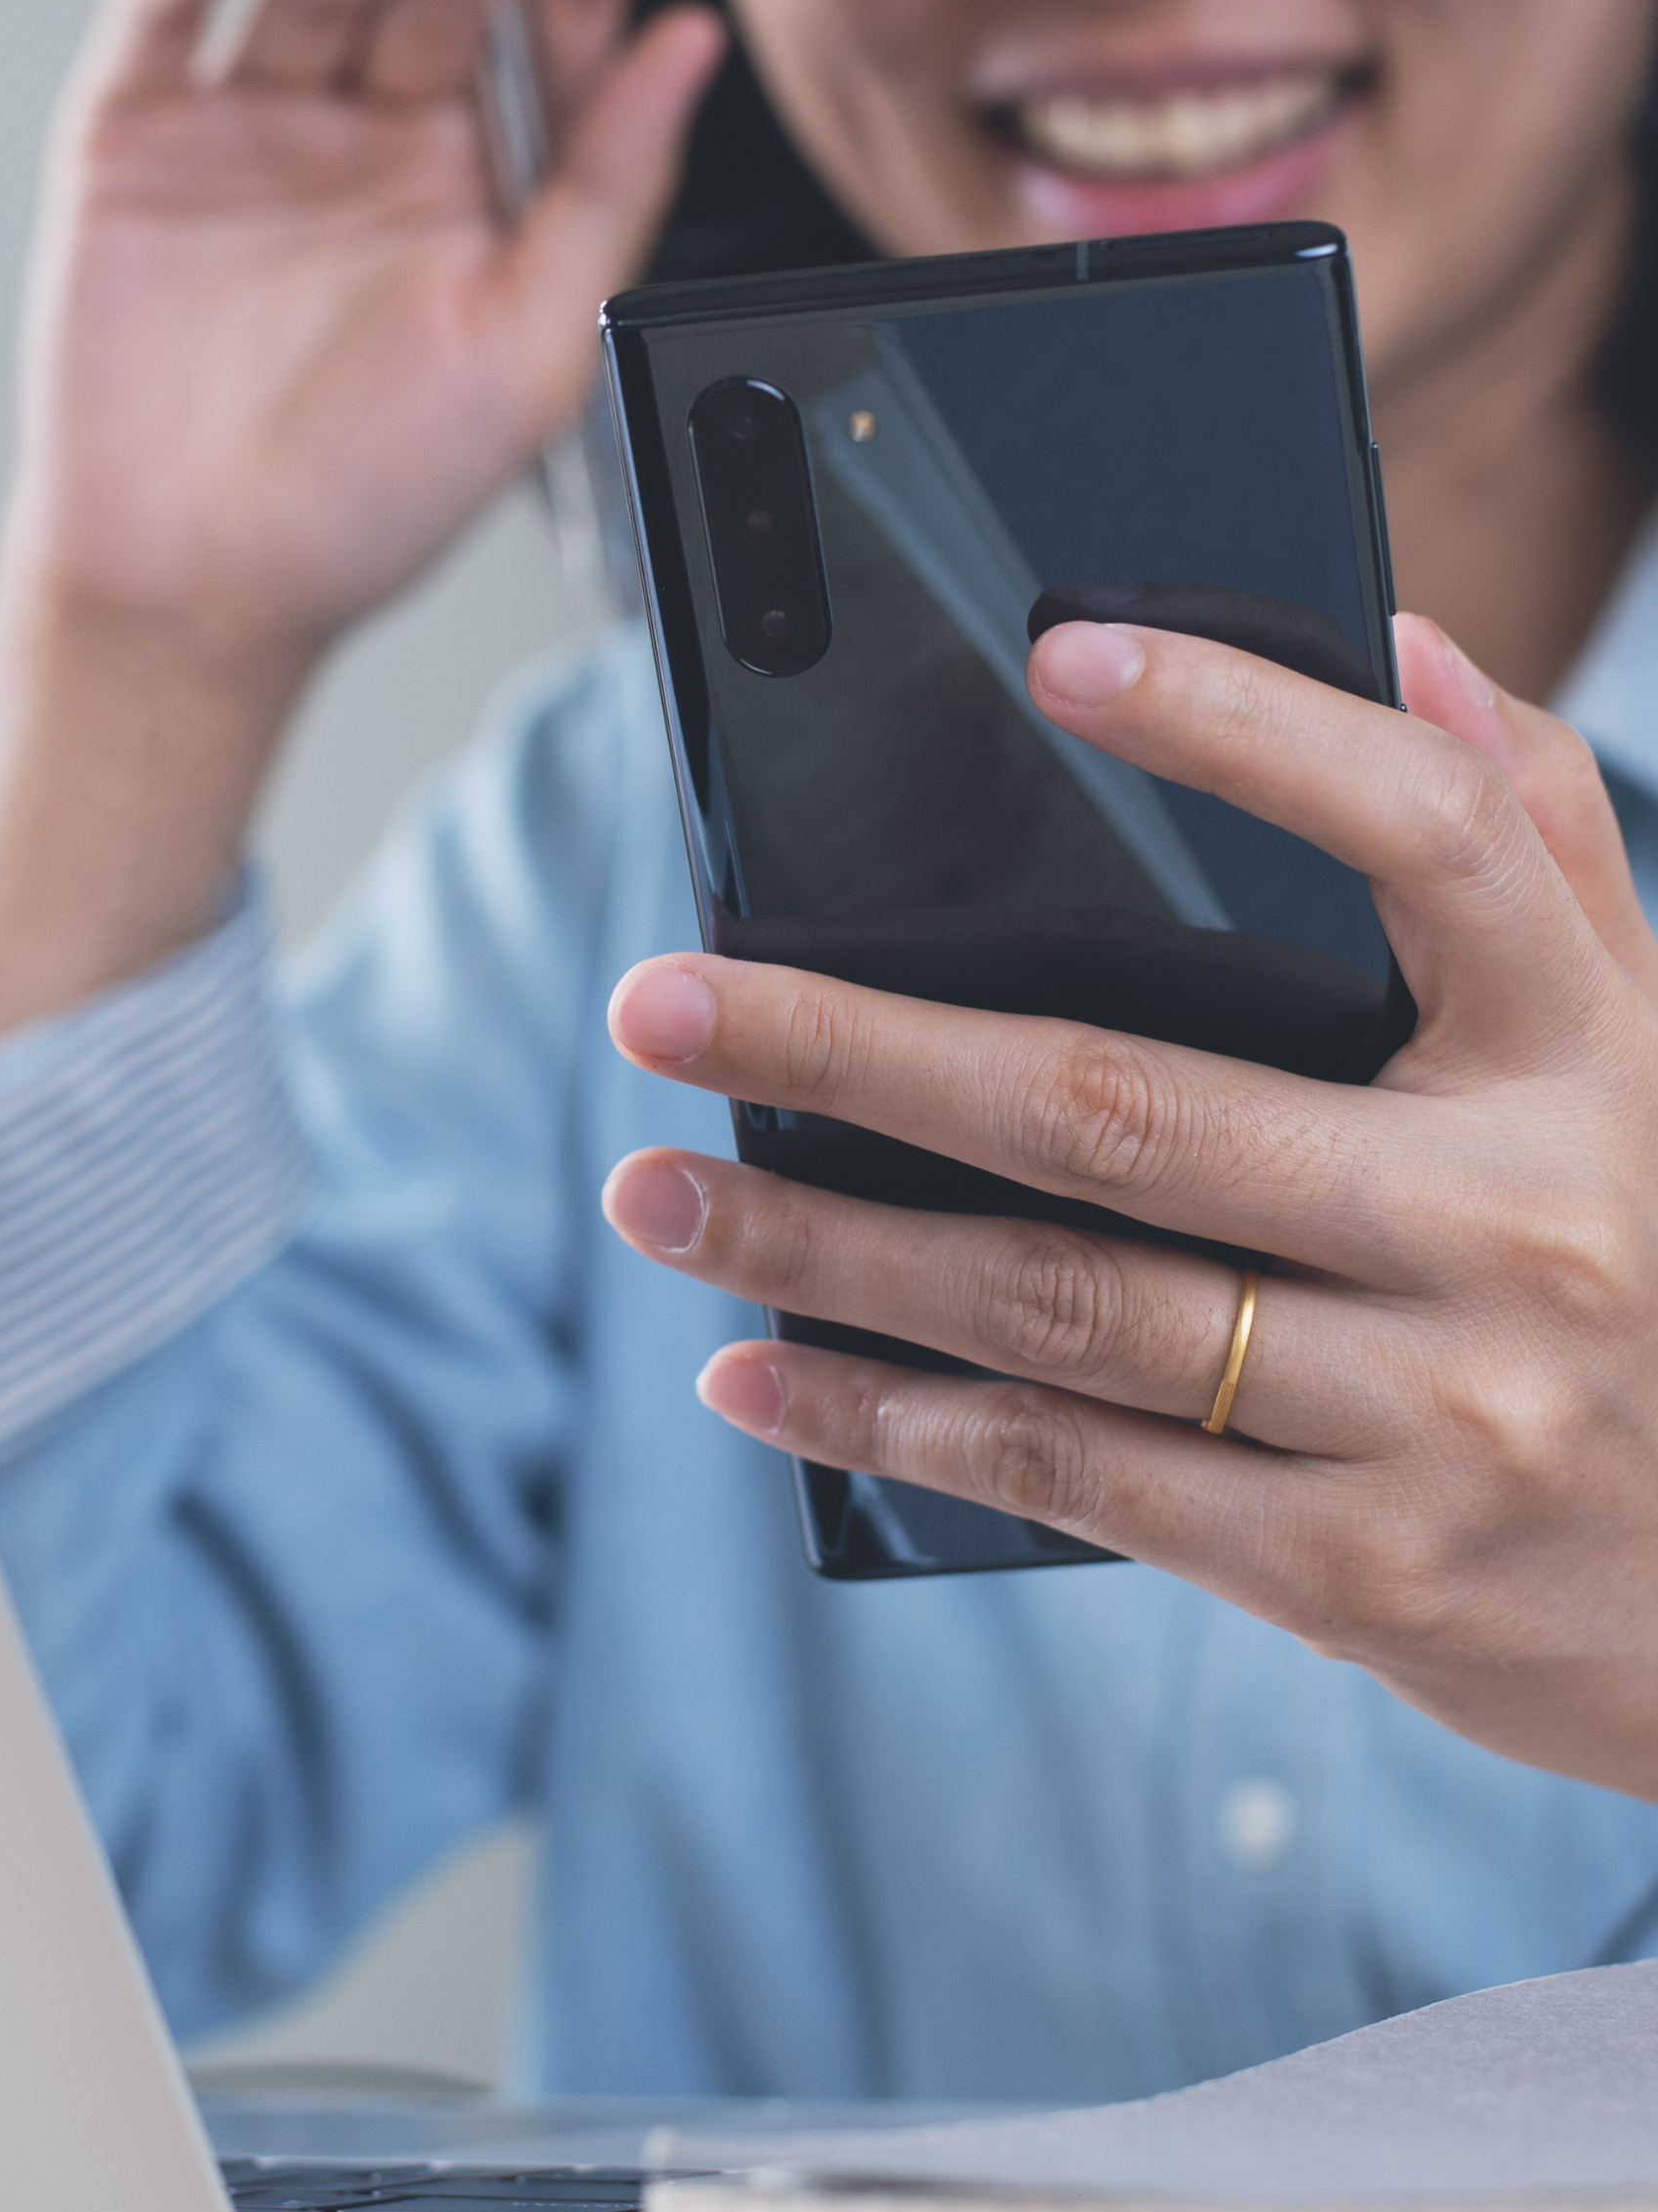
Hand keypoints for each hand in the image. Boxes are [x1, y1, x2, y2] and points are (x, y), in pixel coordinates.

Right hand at [0, 0, 719, 1061]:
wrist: (197, 586)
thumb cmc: (368, 504)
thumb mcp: (532, 357)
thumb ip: (611, 192)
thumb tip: (694, 47)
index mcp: (482, 179)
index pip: (544, 18)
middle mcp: (373, 129)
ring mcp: (256, 116)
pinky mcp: (140, 126)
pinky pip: (171, 1)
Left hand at [602, 612, 1657, 1804]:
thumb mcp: (1645, 1066)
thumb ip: (1542, 857)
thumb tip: (1410, 640)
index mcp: (1587, 1060)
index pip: (1433, 839)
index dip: (1250, 727)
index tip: (1060, 655)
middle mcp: (1512, 1226)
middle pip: (1124, 1104)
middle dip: (857, 1052)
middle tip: (661, 1004)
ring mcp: (1433, 1414)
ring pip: (1057, 1303)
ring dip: (823, 1251)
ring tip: (653, 1201)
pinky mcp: (1353, 1570)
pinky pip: (1075, 1475)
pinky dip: (893, 1422)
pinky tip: (755, 1377)